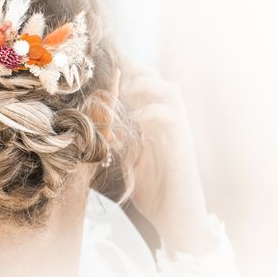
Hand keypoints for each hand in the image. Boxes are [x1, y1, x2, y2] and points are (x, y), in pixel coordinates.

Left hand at [119, 60, 219, 254]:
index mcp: (155, 121)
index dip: (130, 70)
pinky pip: (175, 118)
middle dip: (138, 70)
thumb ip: (116, 138)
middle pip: (160, 80)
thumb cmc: (154, 189)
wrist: (176, 218)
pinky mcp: (183, 146)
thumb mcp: (127, 159)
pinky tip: (138, 118)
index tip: (109, 58)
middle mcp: (169, 121)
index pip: (146, 86)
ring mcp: (178, 131)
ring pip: (172, 91)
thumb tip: (94, 120)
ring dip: (149, 86)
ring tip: (129, 92)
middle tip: (117, 68)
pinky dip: (155, 112)